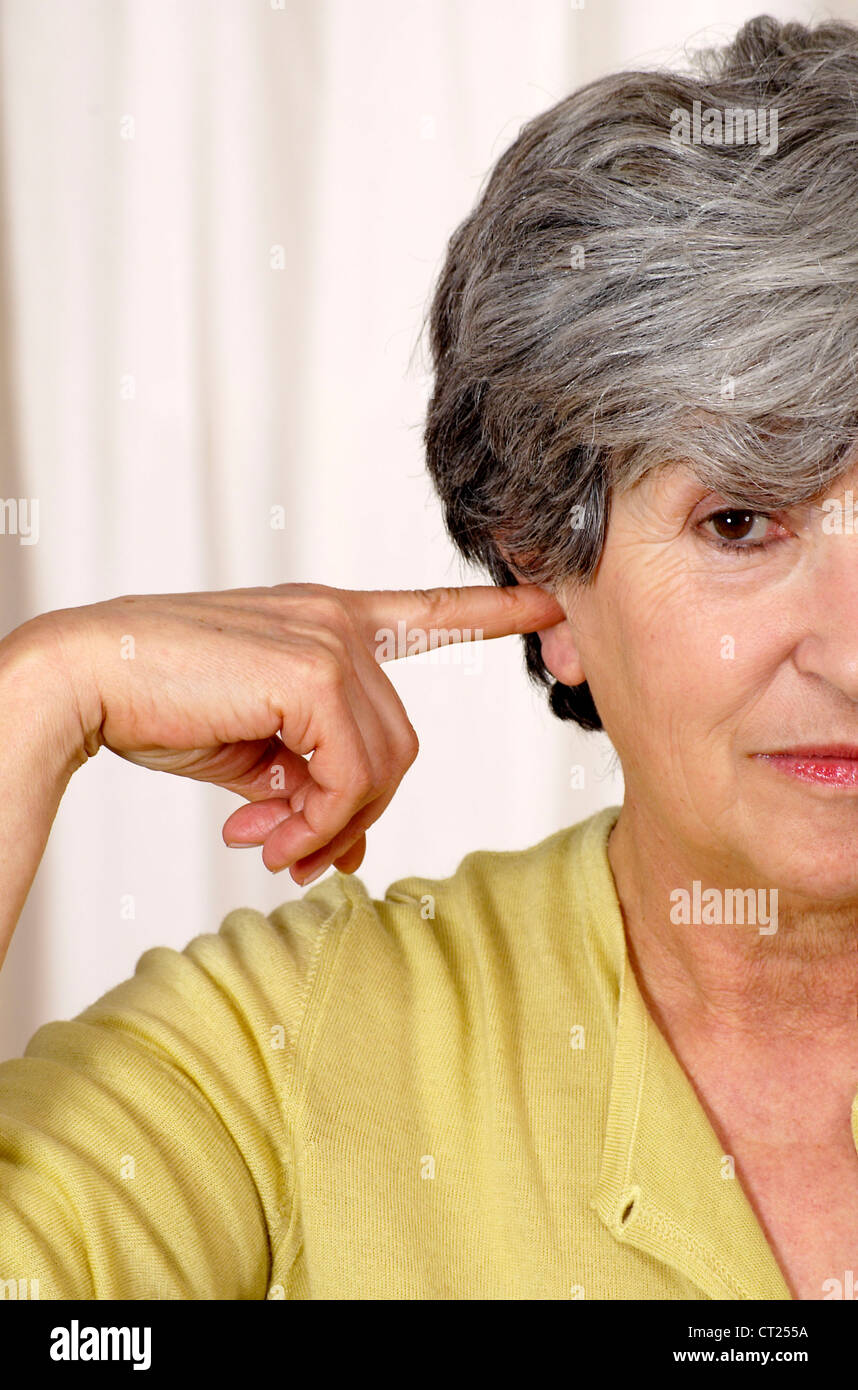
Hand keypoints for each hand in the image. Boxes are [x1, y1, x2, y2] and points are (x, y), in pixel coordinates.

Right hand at [37, 581, 564, 884]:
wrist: (90, 679)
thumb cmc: (164, 703)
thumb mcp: (256, 750)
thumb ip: (312, 779)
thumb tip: (346, 844)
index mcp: (328, 622)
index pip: (427, 612)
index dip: (492, 613)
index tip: (548, 604)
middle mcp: (339, 620)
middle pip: (399, 745)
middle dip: (351, 812)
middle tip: (292, 850)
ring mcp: (332, 639)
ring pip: (382, 766)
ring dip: (328, 825)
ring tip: (270, 845)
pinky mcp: (316, 670)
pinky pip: (351, 773)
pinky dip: (317, 820)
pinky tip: (266, 834)